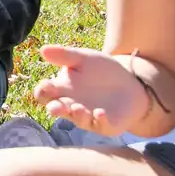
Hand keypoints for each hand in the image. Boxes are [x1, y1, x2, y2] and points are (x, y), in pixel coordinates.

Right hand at [34, 45, 156, 136]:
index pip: (44, 93)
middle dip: (55, 109)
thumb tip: (43, 49)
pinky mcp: (106, 125)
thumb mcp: (84, 58)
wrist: (132, 83)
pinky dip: (99, 120)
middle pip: (56, 110)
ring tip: (79, 108)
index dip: (42, 90)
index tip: (46, 85)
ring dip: (77, 115)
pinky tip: (100, 113)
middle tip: (57, 107)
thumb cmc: (102, 71)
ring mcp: (88, 117)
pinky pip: (100, 126)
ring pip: (77, 120)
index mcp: (61, 89)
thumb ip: (65, 54)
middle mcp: (70, 105)